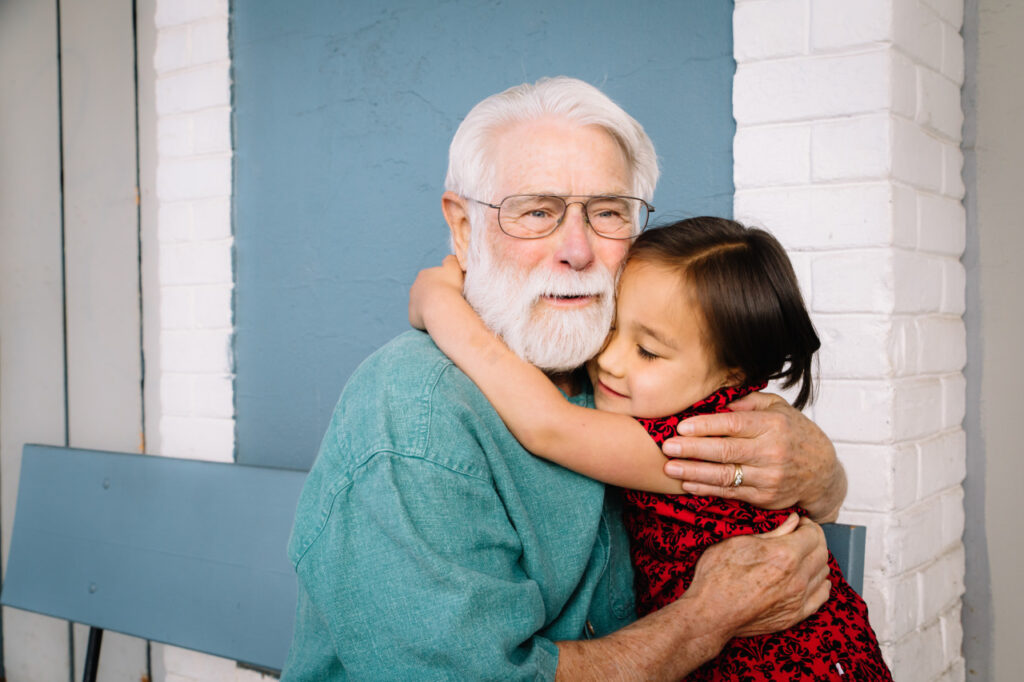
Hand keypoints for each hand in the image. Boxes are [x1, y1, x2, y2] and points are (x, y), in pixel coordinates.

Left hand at [408, 255, 465, 329]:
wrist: (440, 306)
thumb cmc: (449, 285)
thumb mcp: (454, 267)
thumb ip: (451, 260)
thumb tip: (450, 259)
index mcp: (424, 274)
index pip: (432, 277)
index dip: (442, 282)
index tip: (450, 288)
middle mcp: (414, 288)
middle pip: (425, 291)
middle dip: (434, 295)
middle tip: (448, 300)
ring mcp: (412, 303)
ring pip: (422, 305)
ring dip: (430, 307)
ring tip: (443, 311)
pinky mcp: (412, 317)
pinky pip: (421, 318)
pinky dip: (428, 319)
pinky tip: (438, 320)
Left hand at [660, 391, 845, 521]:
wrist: (823, 473)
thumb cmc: (794, 434)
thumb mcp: (779, 409)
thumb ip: (749, 402)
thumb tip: (720, 400)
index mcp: (773, 426)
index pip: (733, 425)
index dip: (705, 426)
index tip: (681, 426)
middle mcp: (771, 452)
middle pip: (724, 451)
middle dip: (691, 449)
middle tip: (666, 446)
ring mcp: (768, 478)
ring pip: (724, 475)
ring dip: (693, 472)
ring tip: (670, 467)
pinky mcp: (764, 498)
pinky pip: (730, 493)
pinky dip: (706, 489)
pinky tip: (687, 483)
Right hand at [684, 514, 830, 638]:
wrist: (710, 614)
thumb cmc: (716, 576)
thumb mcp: (737, 542)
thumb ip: (771, 531)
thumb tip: (792, 520)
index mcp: (783, 555)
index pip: (813, 533)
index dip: (806, 524)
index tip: (798, 523)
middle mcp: (797, 578)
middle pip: (822, 552)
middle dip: (814, 539)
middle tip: (800, 535)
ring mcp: (798, 599)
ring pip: (824, 573)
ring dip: (816, 560)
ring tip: (801, 556)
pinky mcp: (795, 616)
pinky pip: (821, 596)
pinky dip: (820, 583)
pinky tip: (808, 577)